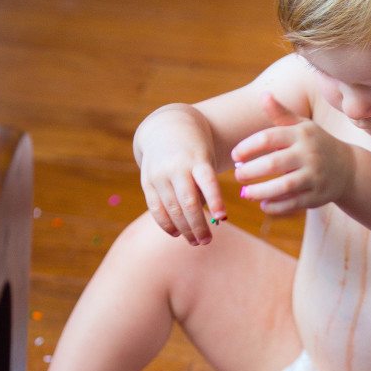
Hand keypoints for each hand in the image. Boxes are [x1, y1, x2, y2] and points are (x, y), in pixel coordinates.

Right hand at [134, 103, 225, 243]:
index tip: (223, 218)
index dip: (215, 200)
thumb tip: (212, 221)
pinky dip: (167, 224)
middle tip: (207, 241)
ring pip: (172, 209)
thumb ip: (207, 188)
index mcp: (197, 159)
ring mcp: (159, 175)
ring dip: (185, 229)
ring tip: (196, 242)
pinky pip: (156, 208)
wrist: (166, 129)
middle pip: (188, 202)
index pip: (208, 182)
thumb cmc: (195, 152)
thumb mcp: (206, 161)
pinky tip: (177, 233)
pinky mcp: (146, 182)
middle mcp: (176, 167)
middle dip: (199, 225)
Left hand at [230, 93, 353, 214]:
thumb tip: (263, 95)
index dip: (247, 147)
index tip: (235, 156)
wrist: (348, 168)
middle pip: (273, 164)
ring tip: (245, 193)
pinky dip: (276, 207)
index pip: (268, 138)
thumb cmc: (316, 144)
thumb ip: (281, 113)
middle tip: (237, 176)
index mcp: (301, 134)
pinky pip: (293, 203)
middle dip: (250, 171)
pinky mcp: (318, 196)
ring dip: (260, 192)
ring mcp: (315, 176)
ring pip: (283, 186)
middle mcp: (309, 154)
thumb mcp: (302, 126)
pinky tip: (263, 205)